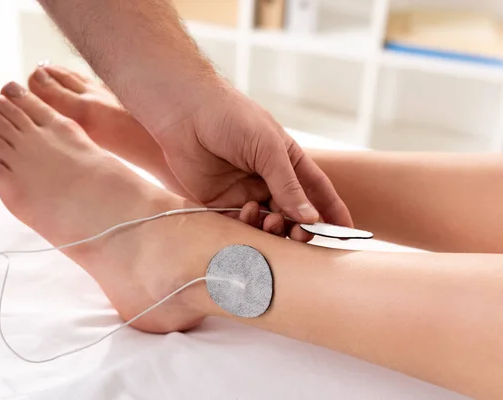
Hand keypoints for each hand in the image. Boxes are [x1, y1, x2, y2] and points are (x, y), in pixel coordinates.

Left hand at [152, 85, 352, 239]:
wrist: (187, 112)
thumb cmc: (233, 119)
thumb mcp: (269, 149)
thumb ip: (288, 186)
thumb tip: (311, 218)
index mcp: (287, 161)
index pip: (317, 191)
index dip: (332, 212)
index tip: (347, 234)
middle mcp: (269, 179)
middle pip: (293, 214)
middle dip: (301, 227)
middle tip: (302, 234)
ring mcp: (245, 192)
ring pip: (268, 223)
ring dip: (274, 228)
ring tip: (271, 220)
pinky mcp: (220, 202)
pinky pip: (239, 224)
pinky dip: (247, 225)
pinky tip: (246, 211)